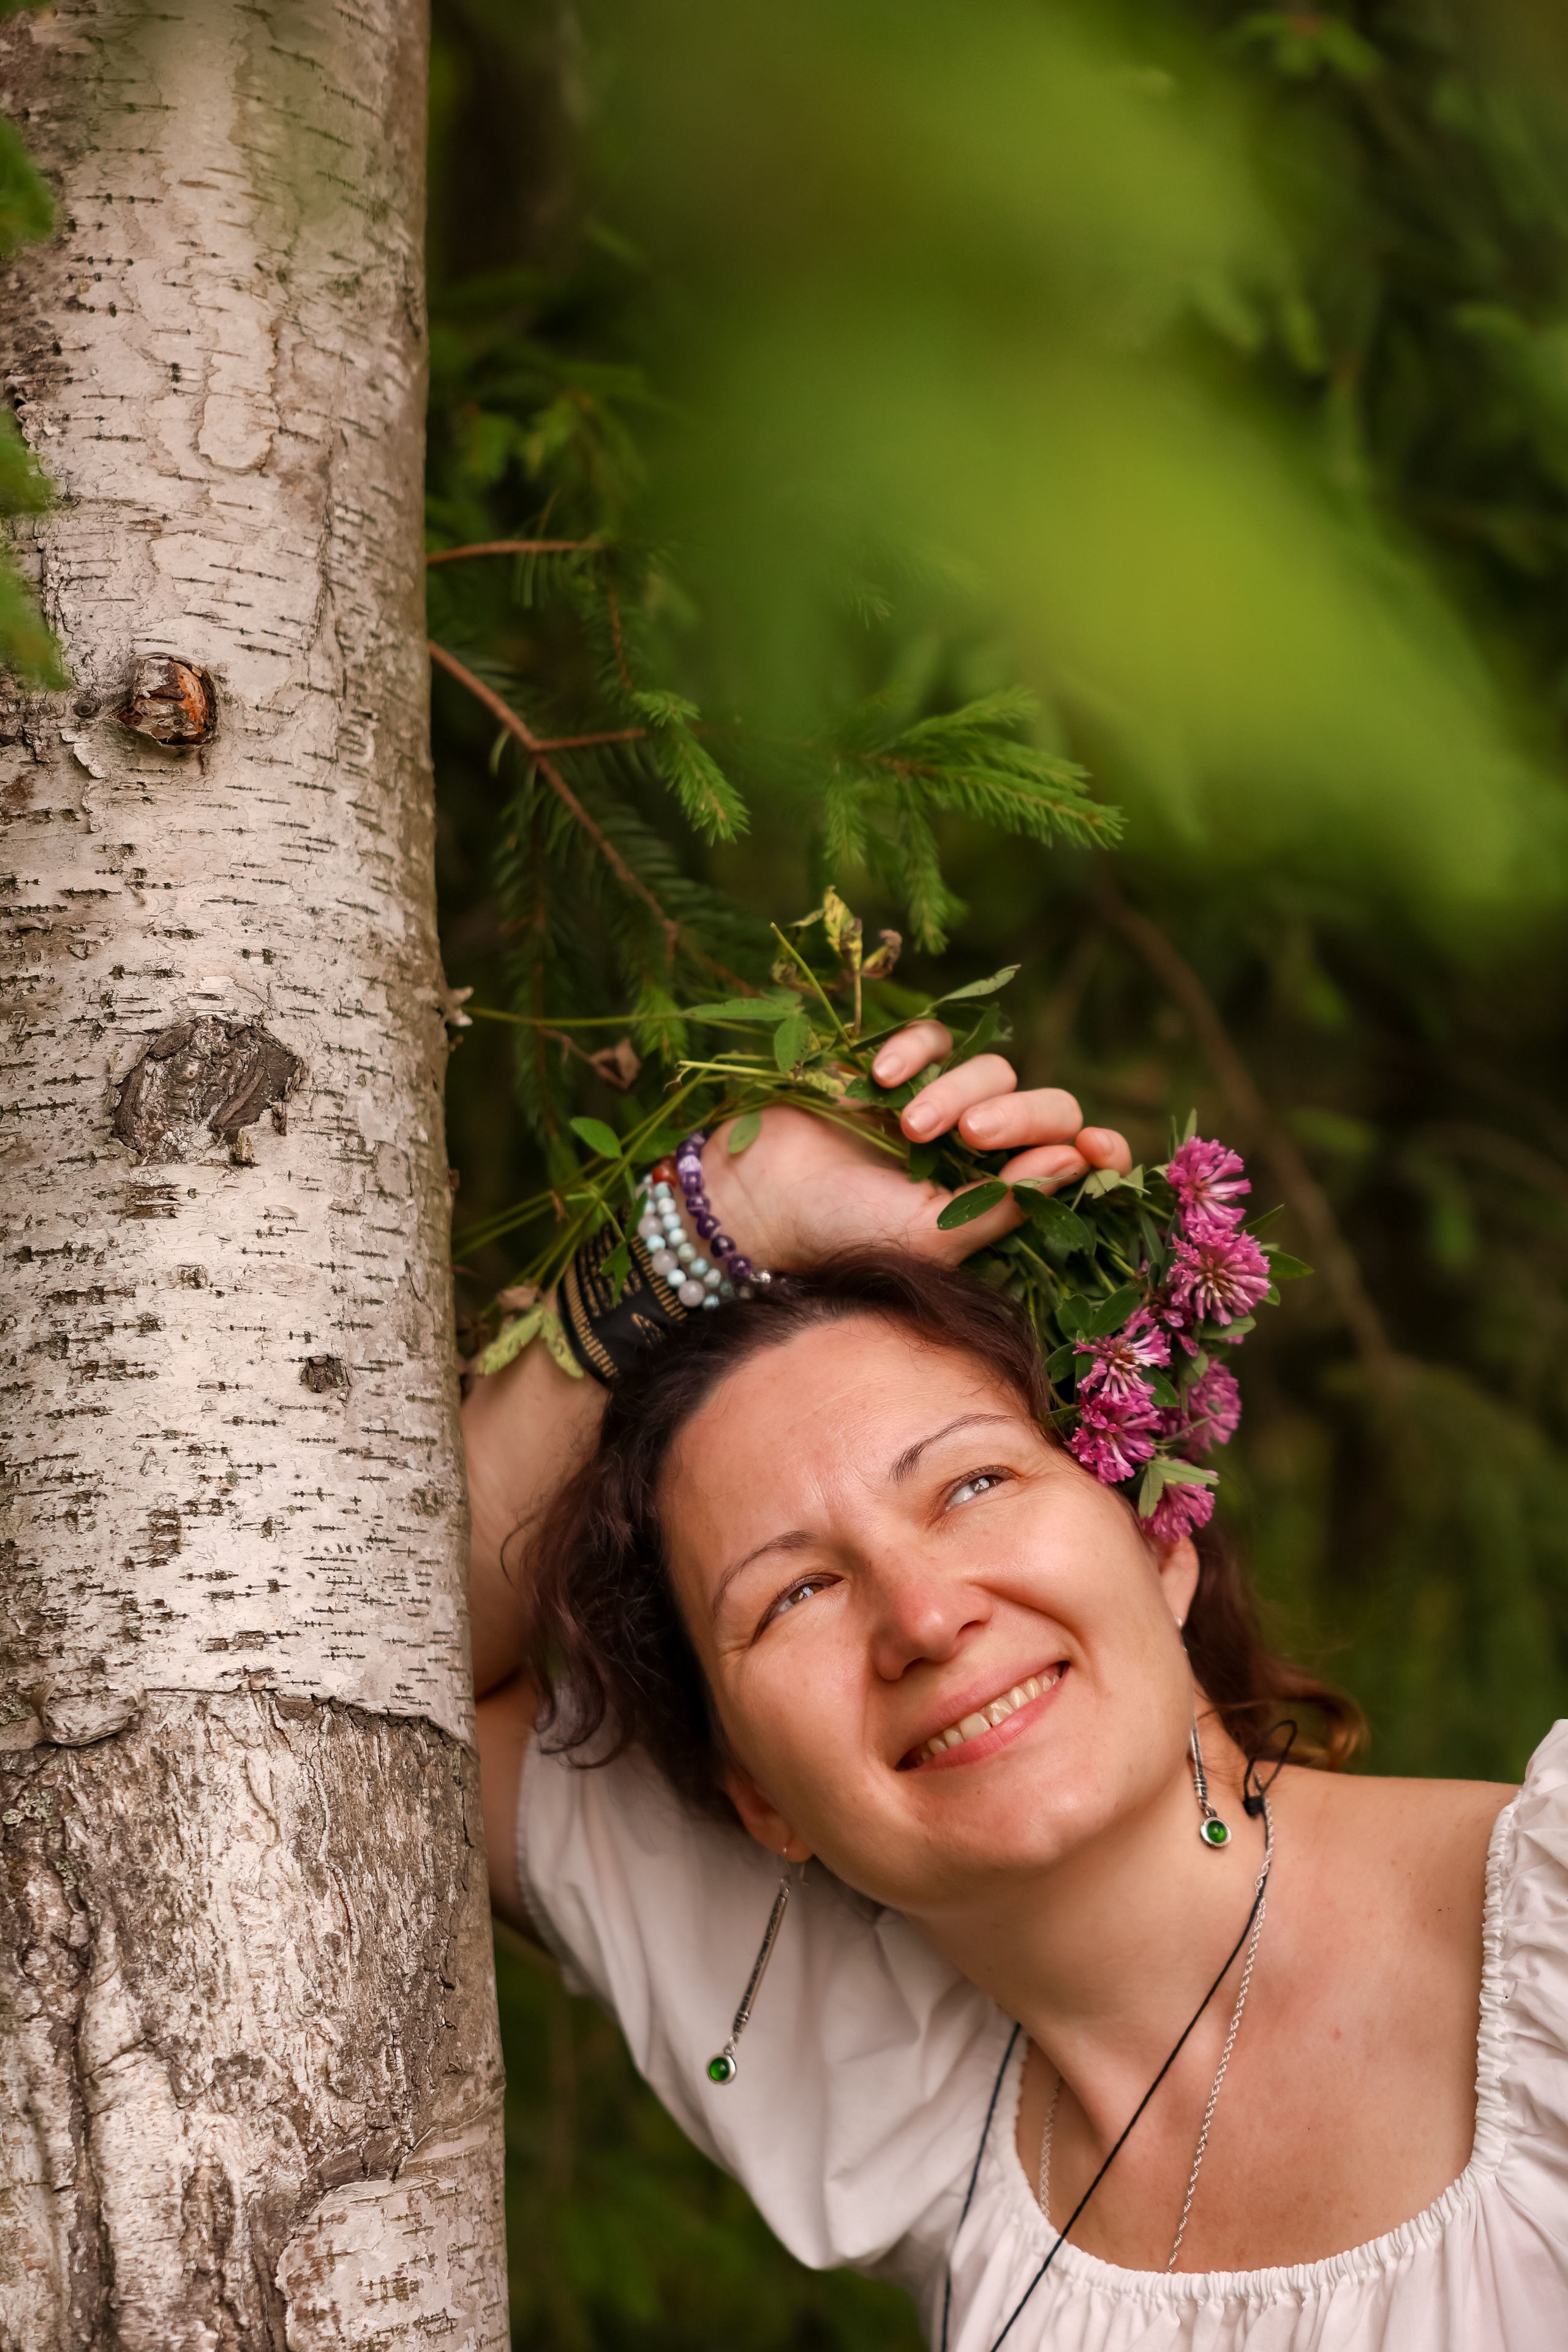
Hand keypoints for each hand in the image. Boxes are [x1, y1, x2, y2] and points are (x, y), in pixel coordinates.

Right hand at [700, 1021, 1130, 1271]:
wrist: (760, 1200)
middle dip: (1021, 1117)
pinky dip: (917, 1051)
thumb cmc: (845, 1232)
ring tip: (908, 1127)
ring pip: (997, 1070)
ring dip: (957, 1091)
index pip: (1076, 1164)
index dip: (1099, 1151)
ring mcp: (945, 1103)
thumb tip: (1078, 1160)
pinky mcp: (903, 1065)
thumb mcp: (931, 1235)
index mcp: (1002, 1196)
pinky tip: (879, 1079)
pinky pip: (938, 1038)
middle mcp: (984, 1150)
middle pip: (1048, 1107)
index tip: (1095, 1148)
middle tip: (972, 1137)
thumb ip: (1003, 1204)